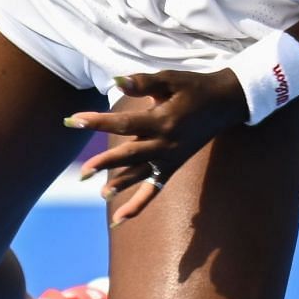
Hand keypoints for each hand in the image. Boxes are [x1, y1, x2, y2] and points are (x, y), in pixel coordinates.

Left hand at [69, 69, 249, 224]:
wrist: (225, 102)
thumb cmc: (194, 87)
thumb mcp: (170, 80)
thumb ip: (143, 83)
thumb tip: (117, 81)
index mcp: (163, 120)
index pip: (124, 123)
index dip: (98, 122)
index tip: (73, 121)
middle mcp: (166, 143)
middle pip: (131, 155)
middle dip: (105, 163)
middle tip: (82, 172)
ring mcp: (170, 158)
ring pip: (141, 175)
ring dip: (120, 185)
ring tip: (100, 193)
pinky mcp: (173, 167)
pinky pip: (154, 190)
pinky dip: (138, 205)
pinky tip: (119, 219)